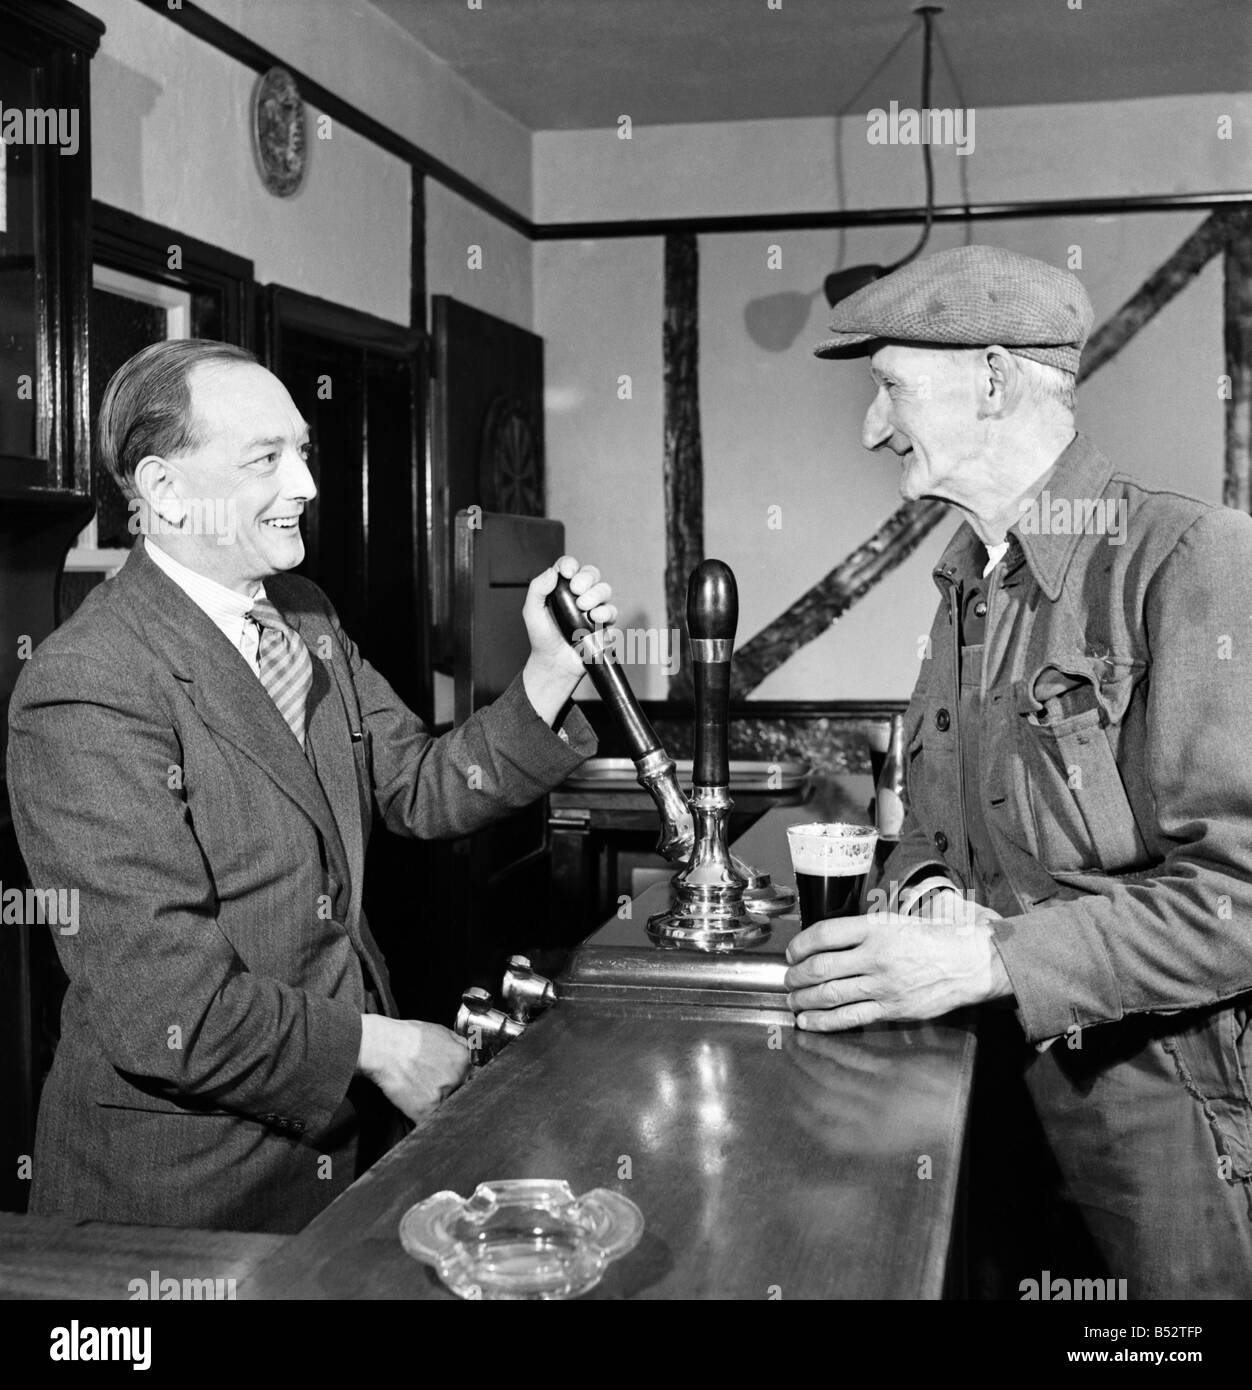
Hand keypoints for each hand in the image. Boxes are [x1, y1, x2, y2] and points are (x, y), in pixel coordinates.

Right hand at [357, 1015, 470, 1121]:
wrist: (383, 1048)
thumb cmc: (407, 1037)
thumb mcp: (440, 1031)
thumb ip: (459, 1045)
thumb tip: (469, 1054)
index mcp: (464, 1059)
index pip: (474, 1077)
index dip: (463, 1081)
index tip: (457, 1083)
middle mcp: (457, 1078)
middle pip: (462, 1092)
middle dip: (452, 1092)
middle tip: (435, 1086)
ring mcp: (443, 1096)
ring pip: (448, 1108)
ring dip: (439, 1105)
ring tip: (423, 1093)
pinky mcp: (426, 1112)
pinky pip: (431, 1123)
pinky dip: (426, 1120)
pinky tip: (417, 1108)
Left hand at [521, 555, 616, 724]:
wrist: (553, 663)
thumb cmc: (543, 637)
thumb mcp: (532, 612)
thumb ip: (537, 589)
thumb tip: (553, 572)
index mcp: (563, 588)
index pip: (571, 566)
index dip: (571, 565)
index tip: (567, 574)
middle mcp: (581, 595)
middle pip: (593, 574)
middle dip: (587, 579)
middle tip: (577, 593)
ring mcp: (594, 610)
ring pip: (606, 591)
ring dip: (598, 596)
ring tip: (586, 610)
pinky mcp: (604, 625)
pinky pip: (613, 617)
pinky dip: (606, 618)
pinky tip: (595, 625)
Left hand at [783, 908, 1012, 1031]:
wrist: (968, 962)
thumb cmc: (932, 938)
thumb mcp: (896, 920)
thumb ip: (863, 931)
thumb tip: (826, 942)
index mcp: (876, 928)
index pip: (824, 934)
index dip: (800, 944)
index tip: (791, 952)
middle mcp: (876, 955)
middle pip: (821, 967)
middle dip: (796, 976)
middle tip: (787, 979)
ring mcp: (883, 985)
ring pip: (830, 993)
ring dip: (804, 999)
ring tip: (792, 1000)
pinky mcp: (892, 1009)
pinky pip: (850, 1017)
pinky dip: (823, 1021)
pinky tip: (808, 1021)